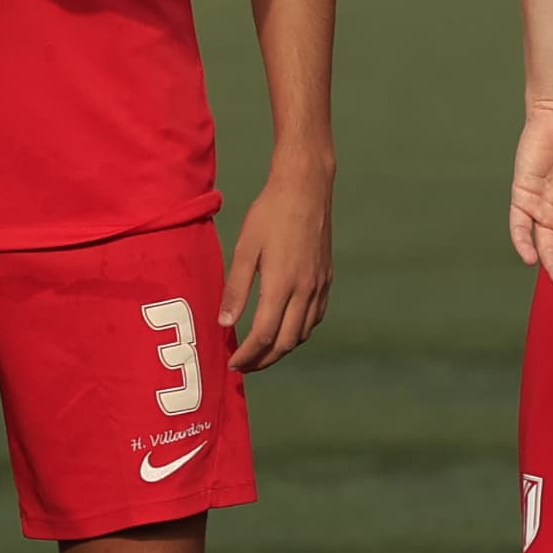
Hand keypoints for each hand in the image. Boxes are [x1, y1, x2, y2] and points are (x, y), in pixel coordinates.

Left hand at [225, 159, 334, 371]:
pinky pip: (316, 316)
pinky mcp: (327, 277)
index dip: (247, 355)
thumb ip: (236, 288)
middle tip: (244, 365)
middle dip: (264, 360)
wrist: (306, 187)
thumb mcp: (245, 248)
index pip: (264, 335)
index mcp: (282, 284)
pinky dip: (299, 331)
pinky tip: (286, 327)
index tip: (233, 363)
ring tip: (262, 350)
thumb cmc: (270, 213)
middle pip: (286, 342)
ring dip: (282, 348)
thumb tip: (225, 323)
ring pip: (303, 333)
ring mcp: (320, 285)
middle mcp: (305, 290)